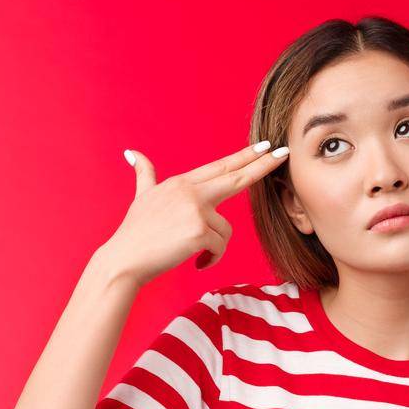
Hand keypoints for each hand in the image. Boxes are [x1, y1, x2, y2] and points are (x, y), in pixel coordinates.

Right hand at [95, 140, 289, 288]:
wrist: (125, 258)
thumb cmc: (135, 231)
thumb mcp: (143, 196)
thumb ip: (144, 174)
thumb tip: (131, 153)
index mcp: (183, 182)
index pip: (221, 167)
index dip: (245, 157)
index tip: (265, 145)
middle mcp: (192, 191)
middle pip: (237, 177)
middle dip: (263, 165)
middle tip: (283, 153)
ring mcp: (196, 211)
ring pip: (226, 230)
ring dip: (216, 247)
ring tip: (196, 254)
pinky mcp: (199, 232)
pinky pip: (220, 248)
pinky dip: (212, 260)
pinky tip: (198, 263)